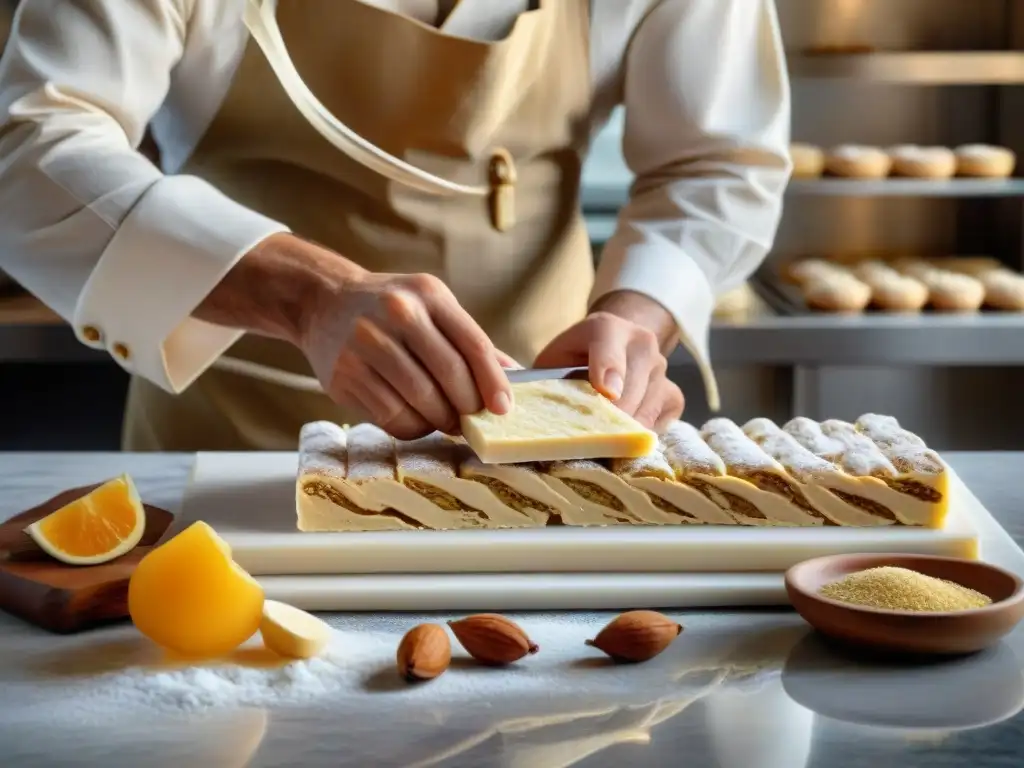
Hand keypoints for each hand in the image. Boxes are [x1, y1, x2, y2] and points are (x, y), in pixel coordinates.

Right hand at [198, 234, 513, 438]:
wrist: (322, 301)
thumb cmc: (389, 308)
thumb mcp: (432, 307)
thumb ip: (469, 341)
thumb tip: (514, 376)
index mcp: (428, 294)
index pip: (473, 344)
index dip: (493, 382)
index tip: (502, 409)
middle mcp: (397, 313)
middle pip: (449, 375)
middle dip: (467, 406)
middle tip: (471, 419)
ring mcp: (367, 343)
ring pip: (421, 400)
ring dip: (440, 420)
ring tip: (445, 420)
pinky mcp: (346, 374)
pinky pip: (392, 416)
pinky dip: (412, 427)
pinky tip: (416, 420)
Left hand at [533, 292, 683, 431]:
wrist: (614, 344)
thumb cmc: (573, 358)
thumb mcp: (553, 360)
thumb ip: (545, 380)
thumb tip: (521, 412)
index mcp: (606, 328)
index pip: (609, 346)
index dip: (608, 368)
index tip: (606, 394)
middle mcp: (641, 343)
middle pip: (633, 385)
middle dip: (613, 416)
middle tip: (592, 441)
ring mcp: (662, 369)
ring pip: (648, 407)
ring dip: (625, 429)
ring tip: (602, 444)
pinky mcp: (673, 394)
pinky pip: (662, 421)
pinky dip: (641, 434)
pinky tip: (622, 438)